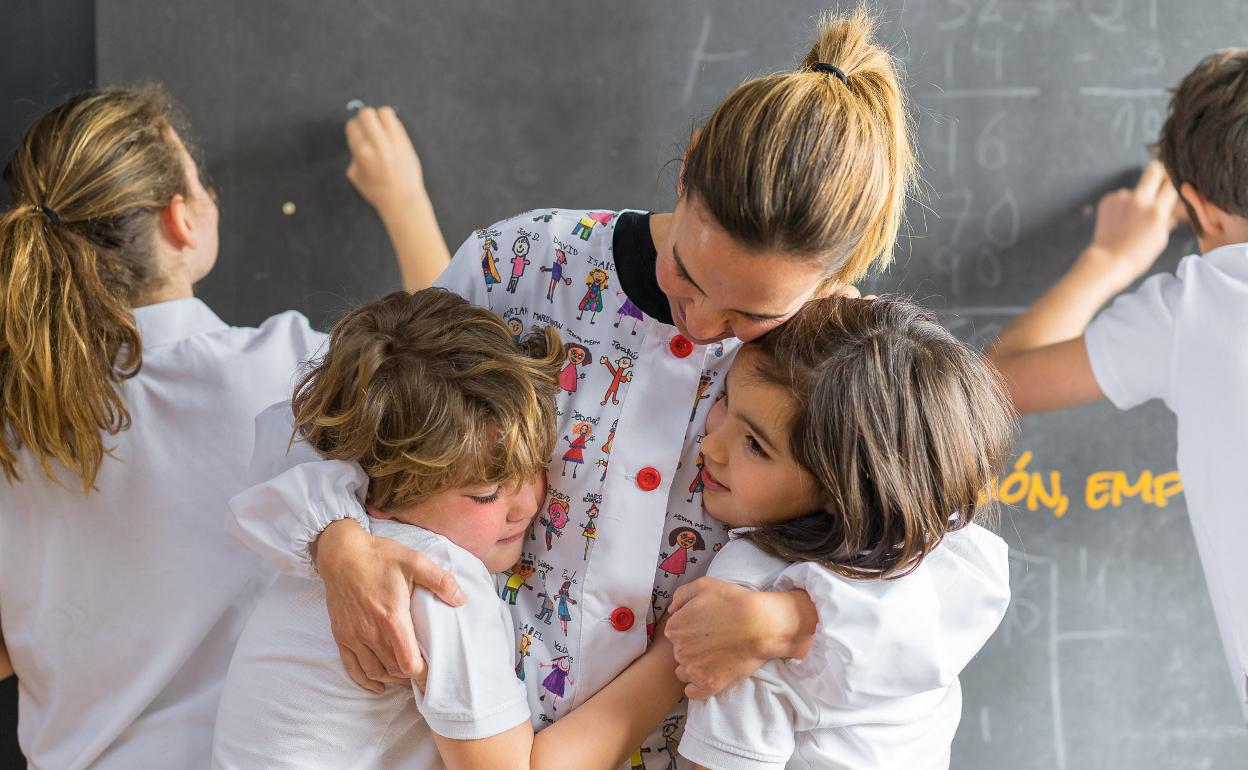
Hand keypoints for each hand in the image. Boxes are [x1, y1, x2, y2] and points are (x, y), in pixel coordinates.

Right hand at [316, 519, 465, 692]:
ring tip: (407, 677)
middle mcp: (371, 632)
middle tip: (425, 674)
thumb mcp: (415, 561)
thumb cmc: (380, 557)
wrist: (342, 553)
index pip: (409, 663)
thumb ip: (440, 581)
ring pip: (375, 672)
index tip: (434, 674)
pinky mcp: (341, 635)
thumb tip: (462, 599)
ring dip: (392, 679)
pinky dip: (365, 681)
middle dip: (411, 677)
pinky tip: (378, 685)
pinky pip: (352, 668)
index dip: (423, 674)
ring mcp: (354, 636)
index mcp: (392, 618)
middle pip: (394, 670)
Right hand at [345, 106, 427, 215]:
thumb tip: (358, 139)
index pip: (352, 125)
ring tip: (380, 129)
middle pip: (366, 113)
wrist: (402, 199)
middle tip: (367, 130)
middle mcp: (378, 143)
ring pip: (383, 112)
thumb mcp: (355, 174)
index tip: (357, 135)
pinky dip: (391, 123)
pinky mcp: (405, 141)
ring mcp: (393, 141)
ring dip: (379, 118)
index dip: (354, 130)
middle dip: (364, 120)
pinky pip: (396, 121)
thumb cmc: (377, 190)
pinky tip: (389, 134)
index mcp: (362, 151)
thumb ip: (354, 154)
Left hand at [664, 577, 770, 698]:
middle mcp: (679, 651)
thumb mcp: (704, 585)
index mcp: (675, 628)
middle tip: (714, 641)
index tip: (706, 628)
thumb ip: (681, 595)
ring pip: (685, 672)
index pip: (675, 633)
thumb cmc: (734, 602)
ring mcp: (694, 670)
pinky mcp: (709, 685)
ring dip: (695, 667)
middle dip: (693, 648)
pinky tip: (712, 674)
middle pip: (680, 652)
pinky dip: (699, 686)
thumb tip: (672, 609)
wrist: (761, 625)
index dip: (690, 630)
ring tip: (715, 657)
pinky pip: (693, 692)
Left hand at [1083, 160, 1179, 287]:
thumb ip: (1166, 217)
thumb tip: (1171, 206)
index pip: (1171, 184)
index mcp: (1157, 211)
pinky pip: (1120, 197)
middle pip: (1154, 169)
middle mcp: (1139, 200)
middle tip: (1158, 178)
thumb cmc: (1138, 254)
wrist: (1109, 260)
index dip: (1173, 183)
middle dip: (1159, 171)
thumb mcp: (1161, 237)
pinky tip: (1119, 221)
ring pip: (1135, 189)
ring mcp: (1121, 198)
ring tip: (1130, 220)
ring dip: (1136, 199)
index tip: (1172, 183)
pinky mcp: (1108, 200)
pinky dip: (1121, 206)